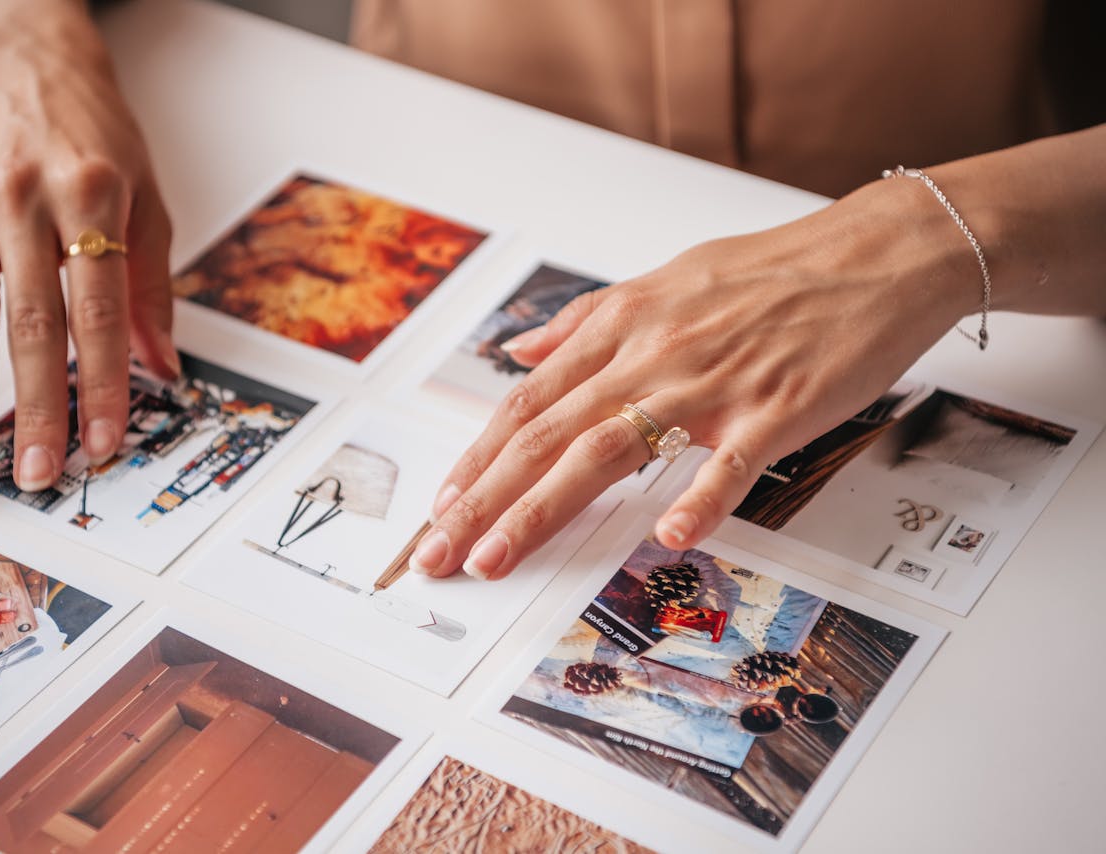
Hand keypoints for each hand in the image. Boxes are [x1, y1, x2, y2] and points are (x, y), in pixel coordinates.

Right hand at [0, 0, 177, 488]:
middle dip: (36, 403)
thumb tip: (162, 365)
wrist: (35, 67)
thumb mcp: (149, 201)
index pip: (101, 310)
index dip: (106, 381)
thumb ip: (153, 286)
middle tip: (38, 468)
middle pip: (30, 321)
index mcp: (90, 197)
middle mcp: (24, 201)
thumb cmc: (98, 139)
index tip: (107, 439)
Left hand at [409, 179, 977, 579]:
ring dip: (544, 509)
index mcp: (622, 325)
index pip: (530, 402)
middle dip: (484, 499)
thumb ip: (585, 321)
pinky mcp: (774, 409)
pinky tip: (667, 536)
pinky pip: (730, 462)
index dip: (479, 457)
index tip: (442, 505)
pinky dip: (699, 497)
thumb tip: (521, 350)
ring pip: (608, 449)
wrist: (873, 256)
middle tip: (438, 552)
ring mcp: (711, 383)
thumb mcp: (662, 281)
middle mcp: (651, 354)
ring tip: (497, 557)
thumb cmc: (769, 273)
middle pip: (548, 434)